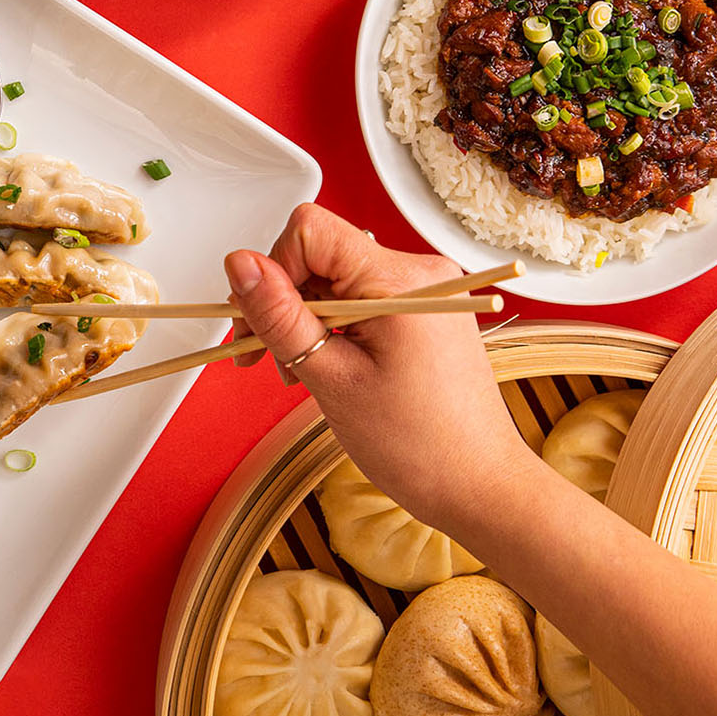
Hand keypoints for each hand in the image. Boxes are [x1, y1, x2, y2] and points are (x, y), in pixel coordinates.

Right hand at [223, 204, 535, 526]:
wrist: (476, 484)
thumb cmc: (418, 444)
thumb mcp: (330, 377)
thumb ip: (280, 315)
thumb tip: (239, 265)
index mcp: (399, 280)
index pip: (310, 231)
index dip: (274, 272)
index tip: (260, 322)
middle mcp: (418, 271)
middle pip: (318, 254)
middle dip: (283, 304)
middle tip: (270, 358)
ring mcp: (424, 289)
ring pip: (333, 278)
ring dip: (304, 320)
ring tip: (302, 371)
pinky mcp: (422, 309)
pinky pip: (358, 297)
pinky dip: (331, 328)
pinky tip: (328, 365)